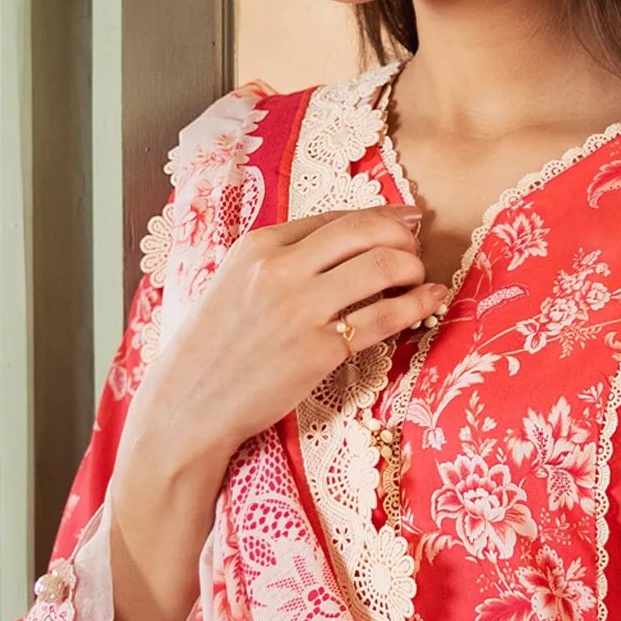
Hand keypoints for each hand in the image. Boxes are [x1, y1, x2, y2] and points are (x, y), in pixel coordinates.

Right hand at [130, 205, 445, 478]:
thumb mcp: (235, 283)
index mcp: (258, 245)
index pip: (337, 217)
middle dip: (403, 236)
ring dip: (414, 268)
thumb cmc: (213, 348)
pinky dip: (417, 305)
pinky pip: (385, 318)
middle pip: (366, 231)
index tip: (407, 219)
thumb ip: (282, 260)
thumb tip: (343, 243)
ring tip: (421, 279)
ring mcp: (301, 309)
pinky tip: (430, 302)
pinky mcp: (319, 350)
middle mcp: (280, 268)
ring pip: (383, 266)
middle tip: (416, 250)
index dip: (382, 216)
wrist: (190, 404)